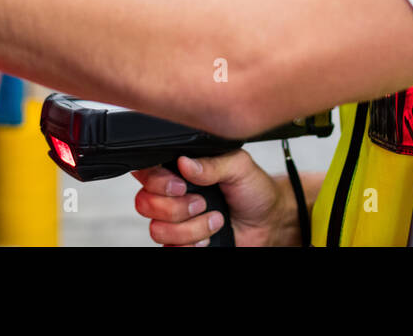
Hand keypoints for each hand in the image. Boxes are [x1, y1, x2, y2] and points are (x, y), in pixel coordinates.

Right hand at [131, 150, 297, 246]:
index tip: (181, 185)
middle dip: (176, 208)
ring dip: (190, 228)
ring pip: (157, 230)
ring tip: (214, 219)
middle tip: (202, 203)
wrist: (267, 222)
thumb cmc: (253, 190)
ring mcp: (175, 221)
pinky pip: (170, 248)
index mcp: (181, 169)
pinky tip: (209, 237)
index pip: (146, 172)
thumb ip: (212, 163)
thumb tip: (185, 162)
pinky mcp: (182, 243)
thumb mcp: (239, 166)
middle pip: (144, 203)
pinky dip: (193, 244)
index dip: (156, 181)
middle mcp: (172, 195)